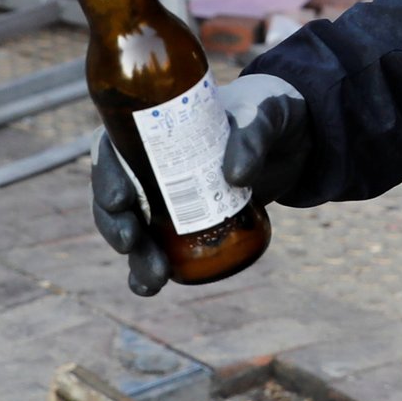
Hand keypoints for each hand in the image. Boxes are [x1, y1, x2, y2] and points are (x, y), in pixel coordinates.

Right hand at [90, 73, 314, 297]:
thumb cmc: (270, 113)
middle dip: (115, 223)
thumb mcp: (264, 115)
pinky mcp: (187, 220)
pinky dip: (148, 267)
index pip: (113, 148)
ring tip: (153, 278)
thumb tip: (235, 178)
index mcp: (156, 126)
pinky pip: (159, 246)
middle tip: (131, 242)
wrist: (295, 140)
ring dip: (134, 255)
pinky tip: (150, 287)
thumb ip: (251, 137)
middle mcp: (152, 163)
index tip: (122, 198)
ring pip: (134, 226)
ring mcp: (167, 195)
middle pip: (117, 195)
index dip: (106, 174)